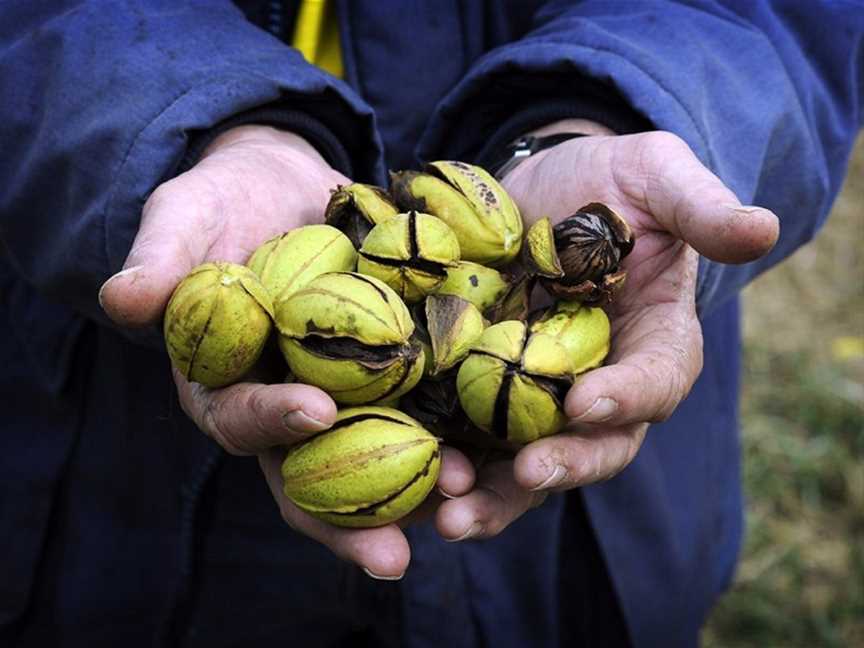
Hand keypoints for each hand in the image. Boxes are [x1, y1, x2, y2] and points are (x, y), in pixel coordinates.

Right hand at [98, 125, 475, 577]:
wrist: (286, 185)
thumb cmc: (225, 202)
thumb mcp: (187, 217)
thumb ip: (161, 257)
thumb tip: (121, 297)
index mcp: (224, 385)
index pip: (239, 420)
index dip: (272, 422)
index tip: (315, 411)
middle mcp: (284, 407)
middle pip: (311, 477)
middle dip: (350, 518)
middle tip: (392, 555)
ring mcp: (340, 396)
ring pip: (375, 459)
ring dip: (416, 491)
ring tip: (466, 503)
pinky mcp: (390, 375)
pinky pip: (421, 412)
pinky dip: (455, 433)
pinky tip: (496, 452)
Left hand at [436, 122, 778, 541]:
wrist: (541, 185)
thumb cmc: (610, 182)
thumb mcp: (656, 177)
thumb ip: (700, 207)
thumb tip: (763, 229)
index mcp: (655, 340)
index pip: (656, 380)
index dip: (629, 395)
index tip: (586, 401)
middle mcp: (602, 383)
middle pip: (595, 444)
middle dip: (563, 465)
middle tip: (525, 474)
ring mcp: (540, 394)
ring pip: (527, 461)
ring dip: (494, 496)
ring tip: (453, 515)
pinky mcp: (486, 390)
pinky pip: (471, 439)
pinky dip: (449, 465)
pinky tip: (415, 483)